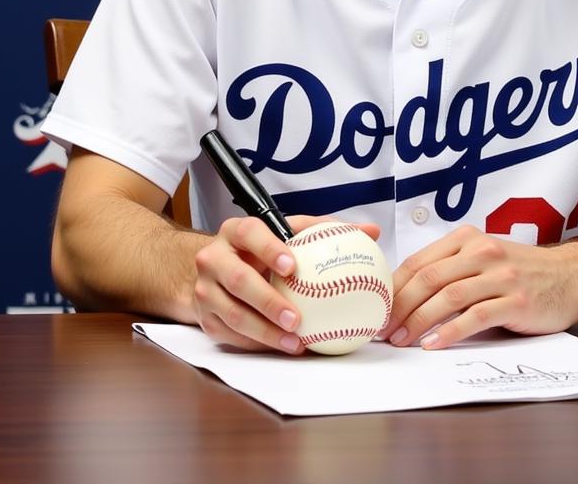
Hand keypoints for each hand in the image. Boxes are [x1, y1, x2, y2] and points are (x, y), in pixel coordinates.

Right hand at [192, 215, 380, 353]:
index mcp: (236, 232)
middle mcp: (215, 258)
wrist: (215, 270)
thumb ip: (325, 230)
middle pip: (239, 280)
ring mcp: (206, 290)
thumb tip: (371, 233)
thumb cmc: (261, 249)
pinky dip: (258, 343)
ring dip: (266, 332)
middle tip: (297, 318)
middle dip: (269, 301)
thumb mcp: (286, 233)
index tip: (293, 265)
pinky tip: (283, 348)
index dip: (269, 249)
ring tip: (295, 342)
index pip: (250, 234)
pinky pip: (232, 335)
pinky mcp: (205, 318)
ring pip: (234, 314)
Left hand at [382, 225, 577, 349]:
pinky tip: (432, 345)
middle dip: (400, 307)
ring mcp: (500, 276)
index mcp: (468, 238)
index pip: (419, 261)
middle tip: (383, 330)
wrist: (571, 277)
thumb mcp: (484, 257)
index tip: (376, 309)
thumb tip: (404, 294)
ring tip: (402, 340)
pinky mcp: (515, 301)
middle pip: (429, 279)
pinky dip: (449, 332)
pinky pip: (474, 318)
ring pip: (448, 297)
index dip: (394, 287)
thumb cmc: (522, 272)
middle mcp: (482, 252)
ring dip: (418, 321)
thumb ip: (451, 268)